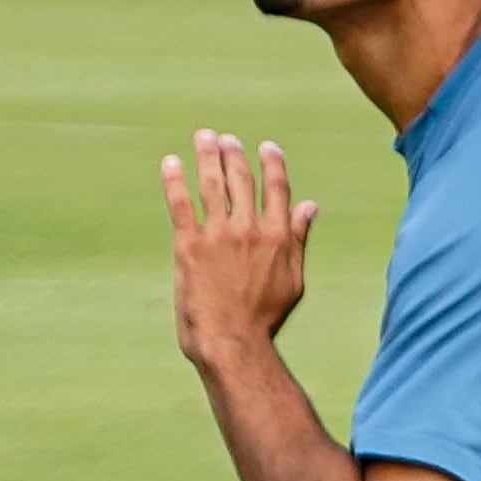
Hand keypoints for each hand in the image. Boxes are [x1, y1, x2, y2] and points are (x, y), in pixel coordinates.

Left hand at [161, 131, 318, 365]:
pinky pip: (180, 204)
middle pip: (241, 179)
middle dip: (233, 153)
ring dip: (207, 156)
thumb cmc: (265, 318)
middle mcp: (249, 229)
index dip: (272, 163)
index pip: (276, 188)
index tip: (266, 147)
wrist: (233, 342)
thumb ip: (298, 238)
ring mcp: (218, 235)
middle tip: (225, 138)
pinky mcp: (189, 246)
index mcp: (277, 235)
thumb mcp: (293, 279)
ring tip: (203, 137)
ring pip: (212, 184)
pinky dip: (174, 181)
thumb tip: (310, 206)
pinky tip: (170, 163)